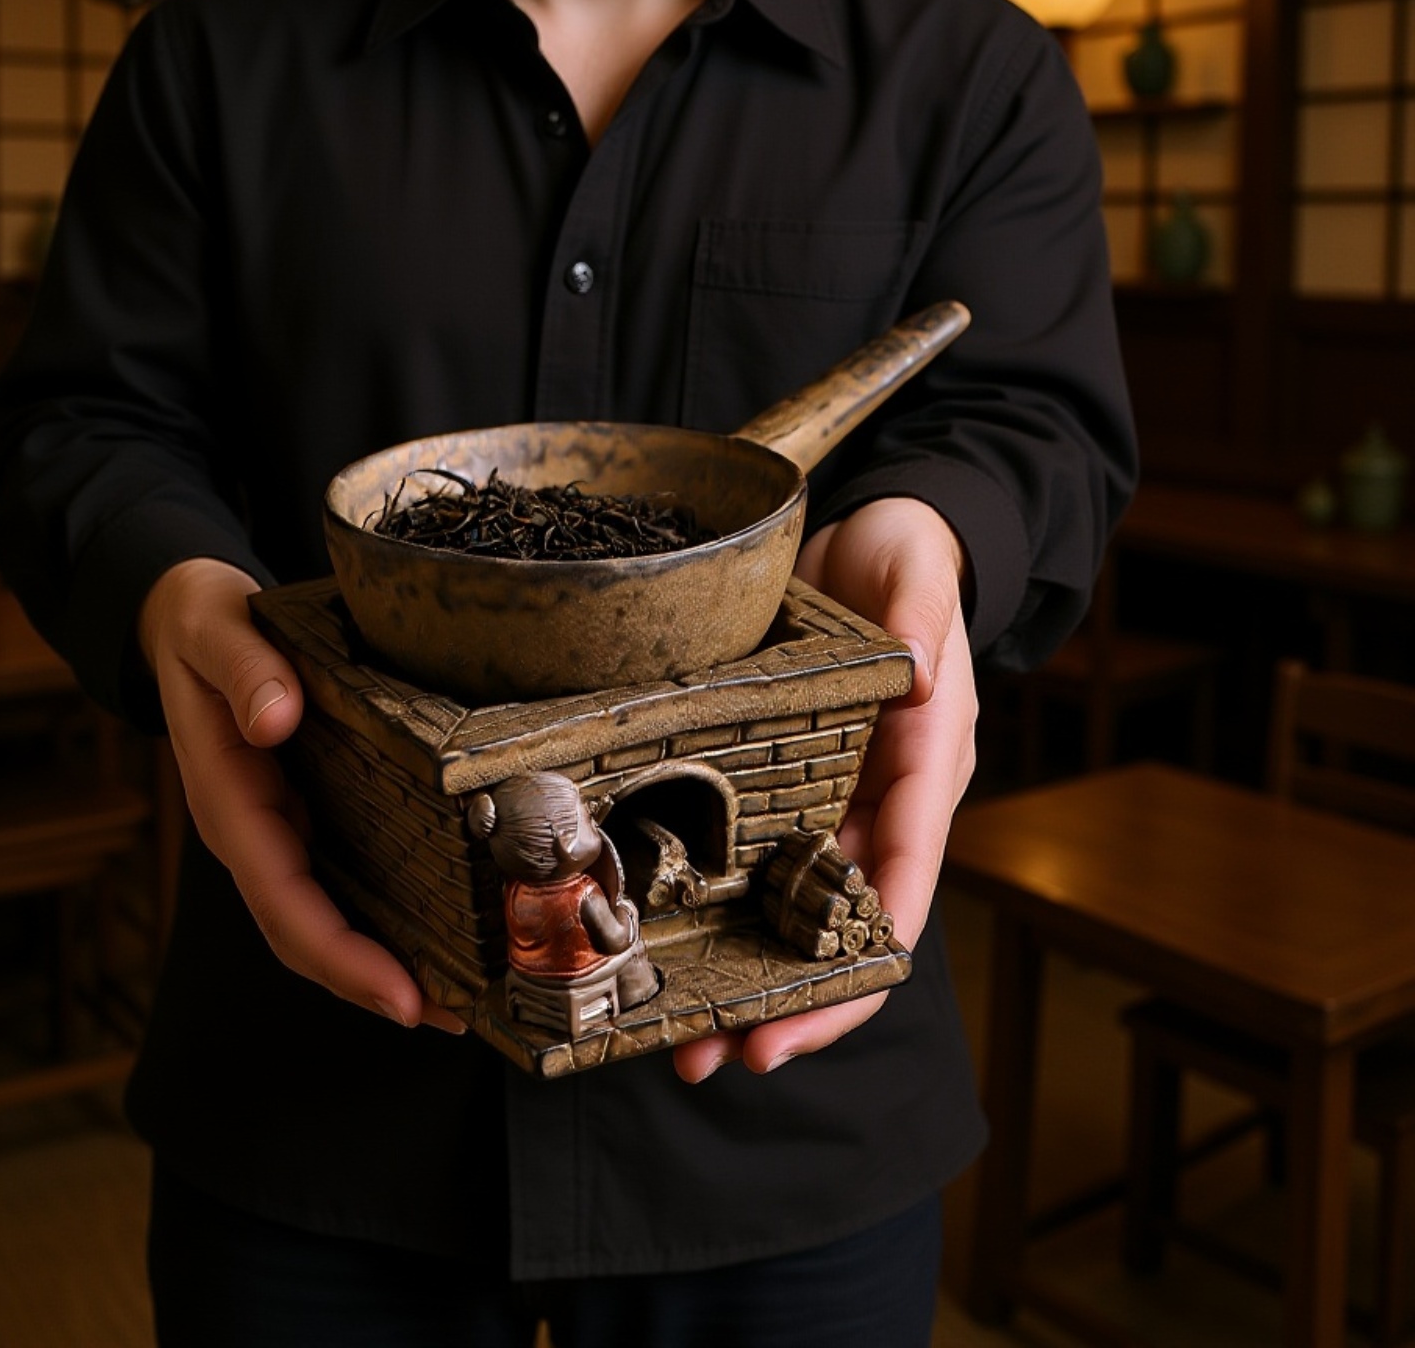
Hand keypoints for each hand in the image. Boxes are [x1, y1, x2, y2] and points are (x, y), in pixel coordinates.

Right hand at [140, 558, 463, 1032]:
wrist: (187, 617)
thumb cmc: (202, 624)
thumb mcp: (215, 629)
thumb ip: (244, 671)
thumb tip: (274, 719)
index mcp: (229, 800)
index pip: (282, 899)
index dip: (339, 955)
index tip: (399, 995)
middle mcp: (253, 831)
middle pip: (305, 932)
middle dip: (370, 983)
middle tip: (454, 1014)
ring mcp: (277, 830)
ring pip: (323, 919)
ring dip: (383, 965)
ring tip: (460, 1000)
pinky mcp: (304, 817)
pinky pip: (339, 883)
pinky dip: (382, 920)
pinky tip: (436, 936)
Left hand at [672, 497, 975, 1082]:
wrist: (877, 536)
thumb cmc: (910, 562)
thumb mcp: (917, 581)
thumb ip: (920, 626)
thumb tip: (922, 679)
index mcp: (924, 769)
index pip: (898, 888)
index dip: (854, 969)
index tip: (800, 1027)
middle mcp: (878, 800)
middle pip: (835, 923)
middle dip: (782, 998)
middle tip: (715, 1053)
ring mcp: (830, 794)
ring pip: (786, 907)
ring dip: (738, 972)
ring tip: (678, 1032)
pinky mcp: (784, 776)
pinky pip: (749, 855)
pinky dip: (714, 906)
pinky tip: (665, 941)